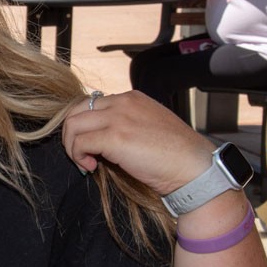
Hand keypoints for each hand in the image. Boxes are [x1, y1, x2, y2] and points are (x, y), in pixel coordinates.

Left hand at [61, 91, 213, 196]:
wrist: (195, 168)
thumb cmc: (174, 155)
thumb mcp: (146, 128)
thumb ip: (123, 124)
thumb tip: (97, 138)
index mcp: (131, 98)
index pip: (90, 103)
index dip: (84, 126)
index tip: (90, 146)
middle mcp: (123, 102)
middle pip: (76, 110)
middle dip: (71, 134)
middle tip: (81, 155)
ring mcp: (118, 118)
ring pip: (72, 125)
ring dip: (72, 147)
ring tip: (85, 163)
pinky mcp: (114, 137)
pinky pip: (79, 143)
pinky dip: (78, 157)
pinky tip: (91, 168)